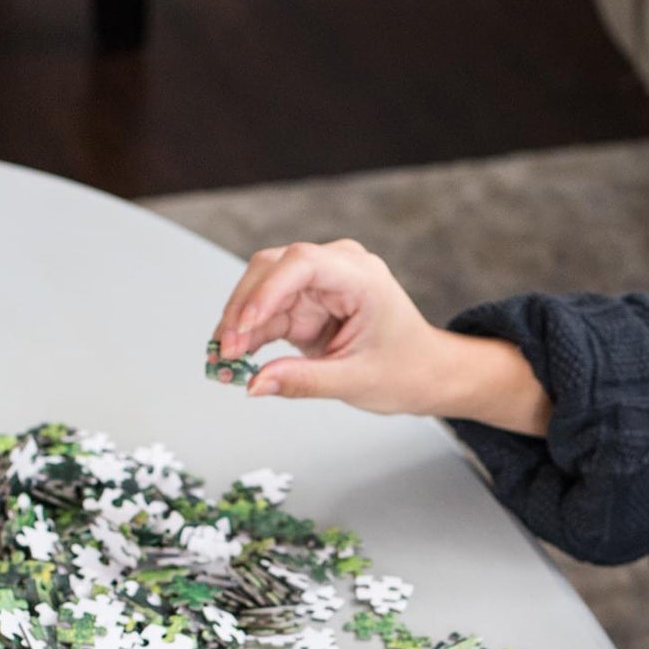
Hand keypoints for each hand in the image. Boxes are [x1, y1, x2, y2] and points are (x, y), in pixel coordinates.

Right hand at [210, 240, 551, 433]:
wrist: (426, 374)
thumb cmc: (406, 368)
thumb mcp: (354, 380)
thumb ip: (302, 381)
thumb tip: (255, 384)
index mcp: (359, 275)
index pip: (301, 264)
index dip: (267, 291)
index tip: (246, 325)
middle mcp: (335, 270)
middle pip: (271, 270)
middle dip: (243, 309)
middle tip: (226, 352)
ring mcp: (318, 286)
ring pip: (261, 291)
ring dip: (239, 324)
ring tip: (223, 361)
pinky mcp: (305, 306)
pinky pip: (266, 313)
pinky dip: (248, 335)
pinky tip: (234, 358)